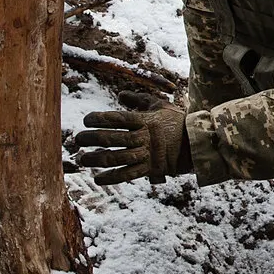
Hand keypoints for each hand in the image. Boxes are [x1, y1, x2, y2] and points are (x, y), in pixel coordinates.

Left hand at [73, 106, 189, 183]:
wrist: (195, 144)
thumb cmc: (175, 122)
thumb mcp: (159, 106)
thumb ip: (139, 100)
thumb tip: (121, 94)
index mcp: (145, 120)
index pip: (118, 118)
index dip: (100, 119)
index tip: (87, 119)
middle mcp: (144, 137)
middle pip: (113, 138)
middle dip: (92, 139)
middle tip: (78, 139)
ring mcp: (146, 154)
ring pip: (117, 158)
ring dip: (97, 159)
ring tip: (82, 159)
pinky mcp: (149, 169)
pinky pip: (127, 175)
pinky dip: (112, 178)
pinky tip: (98, 178)